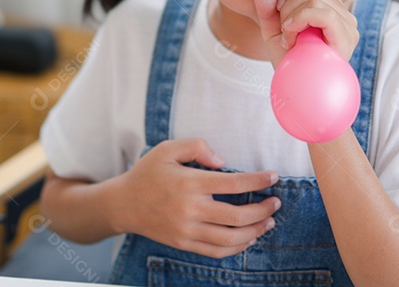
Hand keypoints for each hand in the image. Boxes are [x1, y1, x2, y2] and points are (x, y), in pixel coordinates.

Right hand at [109, 138, 280, 257]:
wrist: (122, 204)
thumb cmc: (148, 173)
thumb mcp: (167, 149)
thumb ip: (197, 146)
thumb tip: (223, 162)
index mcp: (190, 183)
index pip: (233, 183)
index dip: (258, 180)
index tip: (273, 177)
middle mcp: (190, 209)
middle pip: (238, 216)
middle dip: (263, 210)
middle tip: (276, 202)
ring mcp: (187, 230)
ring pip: (230, 238)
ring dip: (255, 231)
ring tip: (269, 222)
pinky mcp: (184, 243)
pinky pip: (216, 251)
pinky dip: (237, 247)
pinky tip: (248, 238)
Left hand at [252, 0, 358, 66]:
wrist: (298, 93)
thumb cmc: (289, 63)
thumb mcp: (272, 32)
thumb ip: (267, 9)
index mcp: (332, 8)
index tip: (279, 13)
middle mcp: (344, 13)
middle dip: (288, 2)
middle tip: (283, 27)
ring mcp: (348, 24)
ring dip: (291, 14)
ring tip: (287, 35)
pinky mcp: (346, 37)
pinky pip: (323, 12)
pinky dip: (300, 20)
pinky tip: (291, 37)